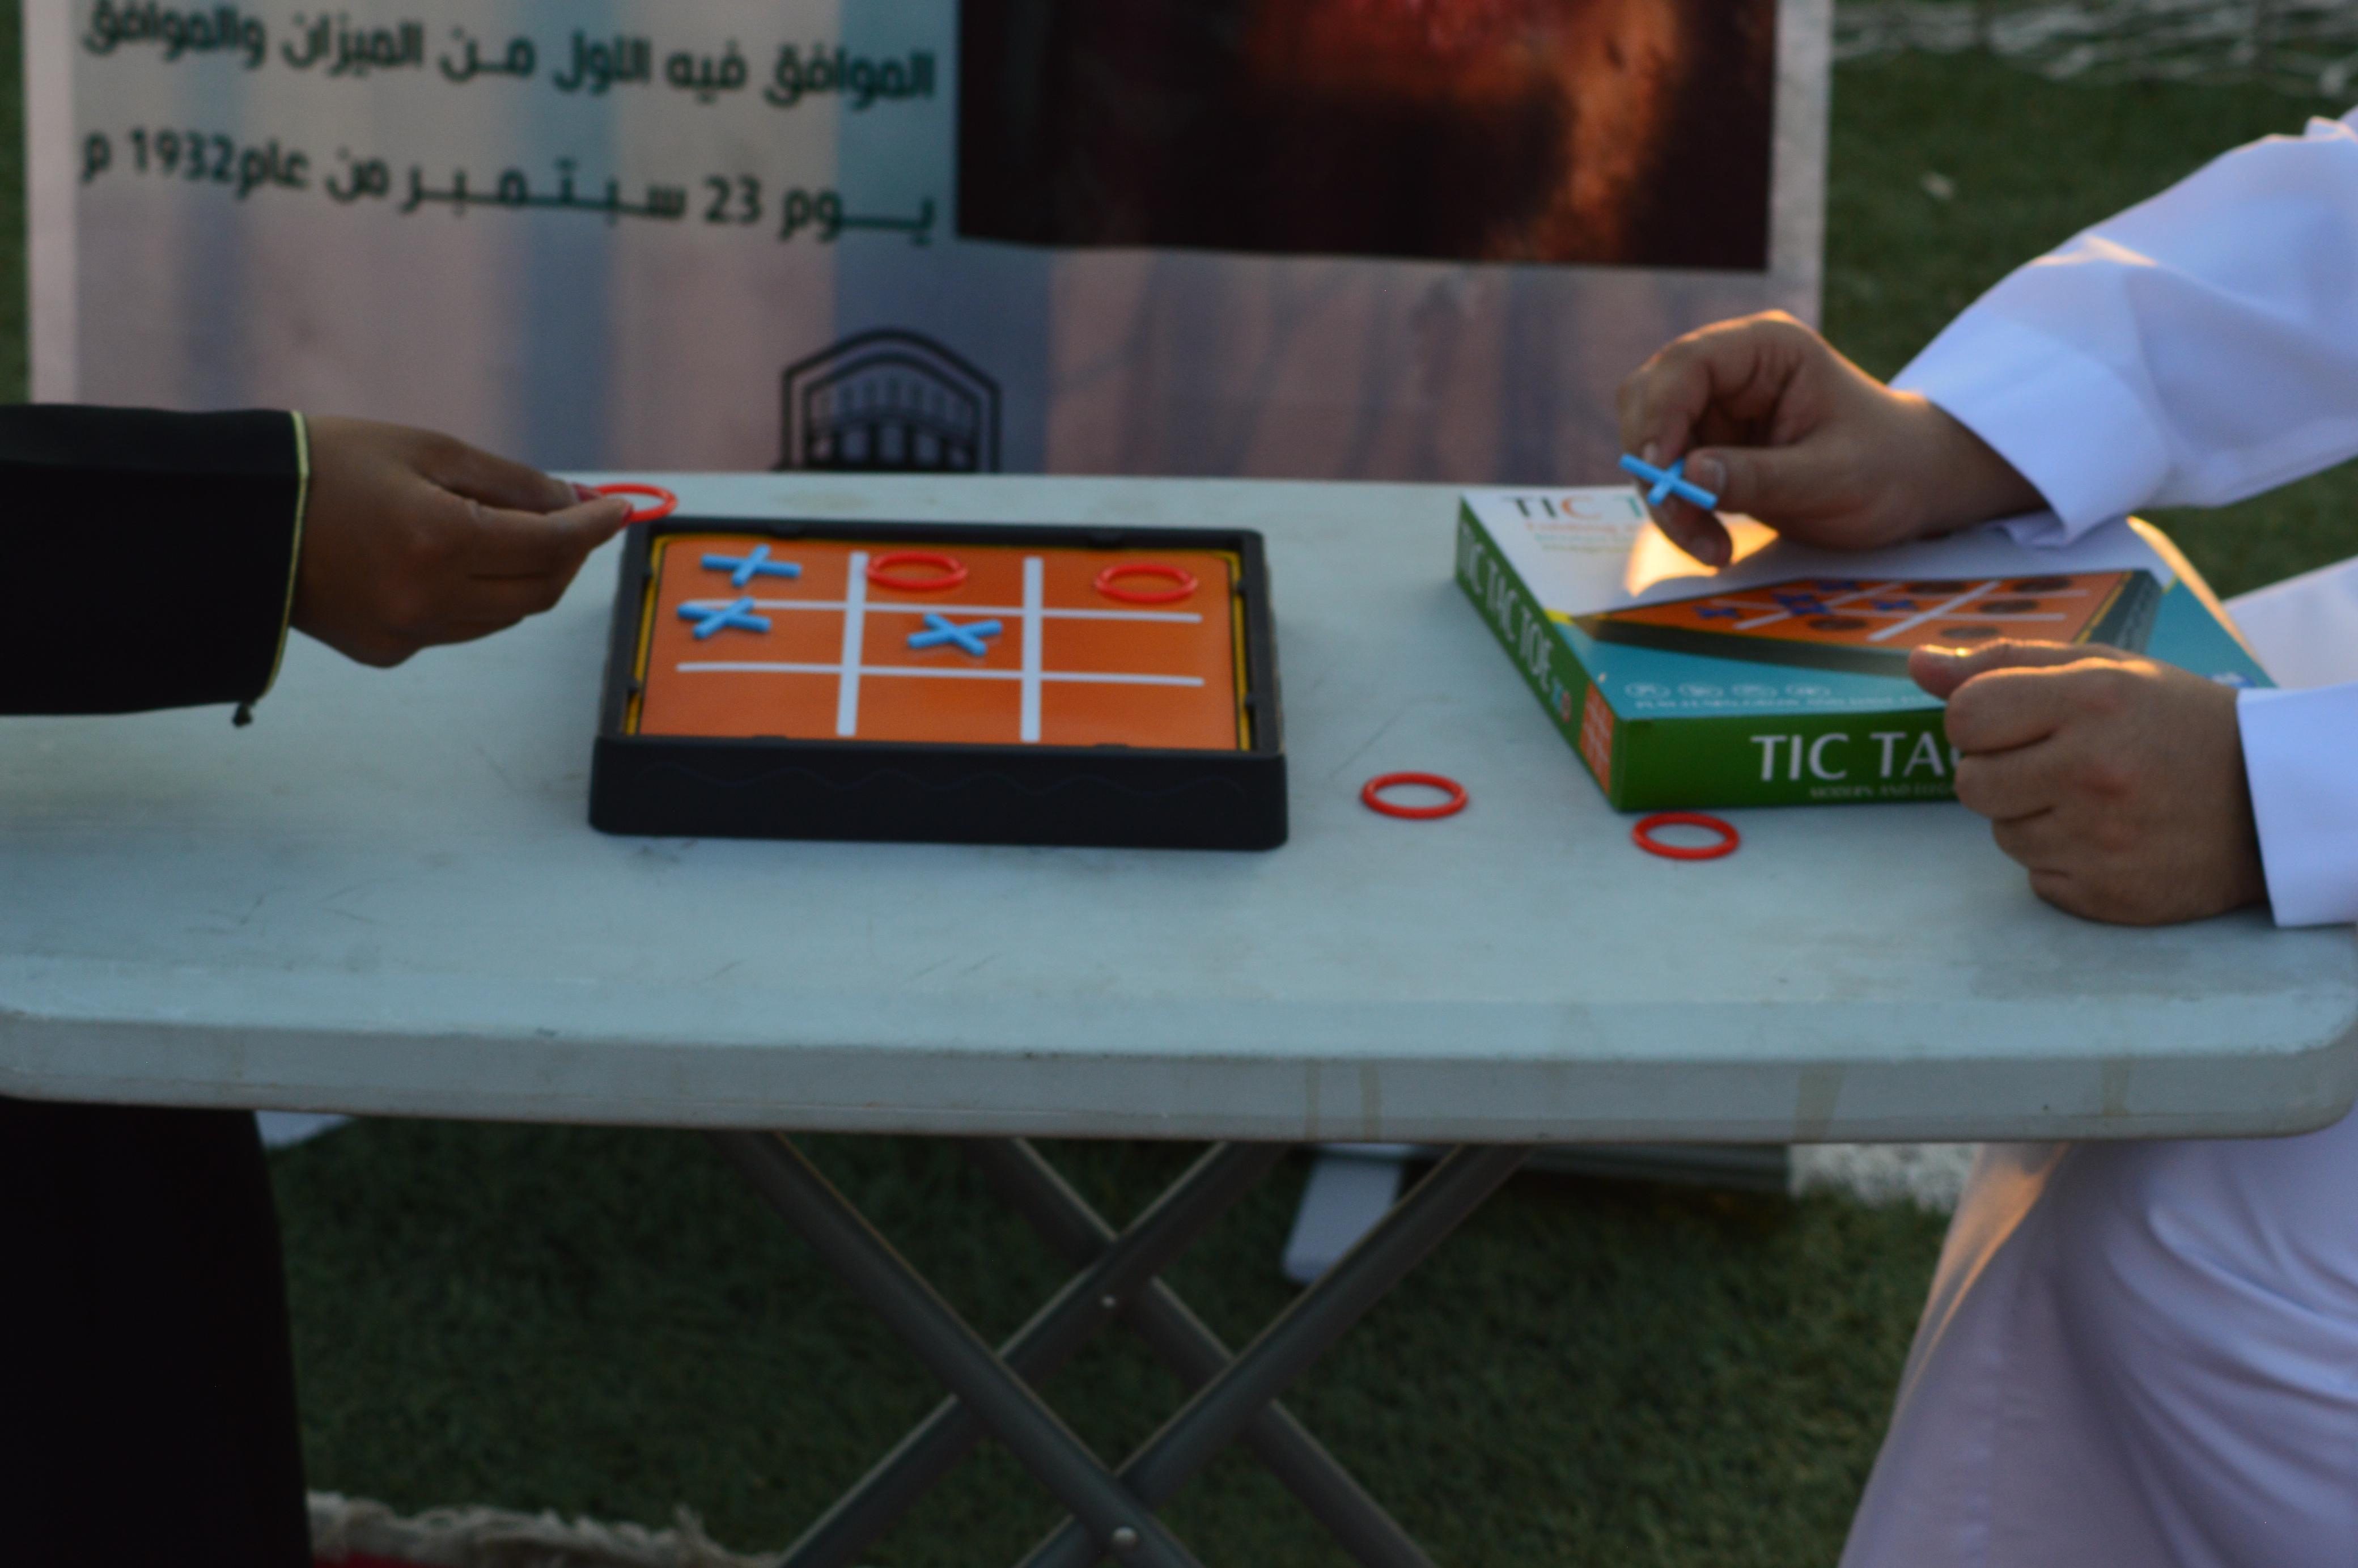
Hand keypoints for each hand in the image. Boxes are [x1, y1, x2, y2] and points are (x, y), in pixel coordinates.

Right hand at [293, 416, 632, 666]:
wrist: (234, 517)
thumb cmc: (328, 465)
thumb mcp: (426, 450)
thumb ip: (511, 483)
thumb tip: (575, 504)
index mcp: (438, 541)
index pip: (550, 544)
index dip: (592, 527)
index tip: (618, 508)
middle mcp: (427, 599)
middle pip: (538, 589)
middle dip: (568, 555)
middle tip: (575, 519)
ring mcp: (406, 634)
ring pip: (505, 615)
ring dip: (527, 578)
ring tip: (519, 533)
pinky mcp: (387, 653)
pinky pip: (461, 628)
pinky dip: (480, 598)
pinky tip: (457, 562)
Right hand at [1615, 312, 2042, 566]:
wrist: (1913, 487)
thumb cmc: (1889, 467)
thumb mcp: (1830, 477)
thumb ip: (1758, 476)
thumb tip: (1685, 474)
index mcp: (1766, 349)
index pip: (1686, 365)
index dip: (1659, 415)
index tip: (1658, 472)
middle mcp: (1732, 371)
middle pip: (1651, 401)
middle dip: (1654, 463)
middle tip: (1680, 517)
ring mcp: (1717, 411)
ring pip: (1650, 447)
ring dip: (1667, 501)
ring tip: (1710, 547)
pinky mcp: (1711, 450)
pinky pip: (1669, 480)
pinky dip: (1680, 515)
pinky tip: (1714, 545)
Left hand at [1912, 640, 2264, 924]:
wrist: (2270, 799)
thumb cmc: (2175, 723)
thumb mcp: (2104, 669)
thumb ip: (2005, 664)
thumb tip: (1917, 665)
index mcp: (2092, 702)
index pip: (1964, 716)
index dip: (1979, 720)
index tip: (2019, 722)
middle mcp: (2094, 772)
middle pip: (1969, 782)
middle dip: (2002, 772)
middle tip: (2059, 763)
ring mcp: (2100, 840)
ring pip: (2001, 834)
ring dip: (2032, 817)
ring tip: (2095, 799)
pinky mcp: (2107, 894)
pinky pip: (2037, 878)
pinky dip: (2062, 861)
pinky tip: (2109, 838)